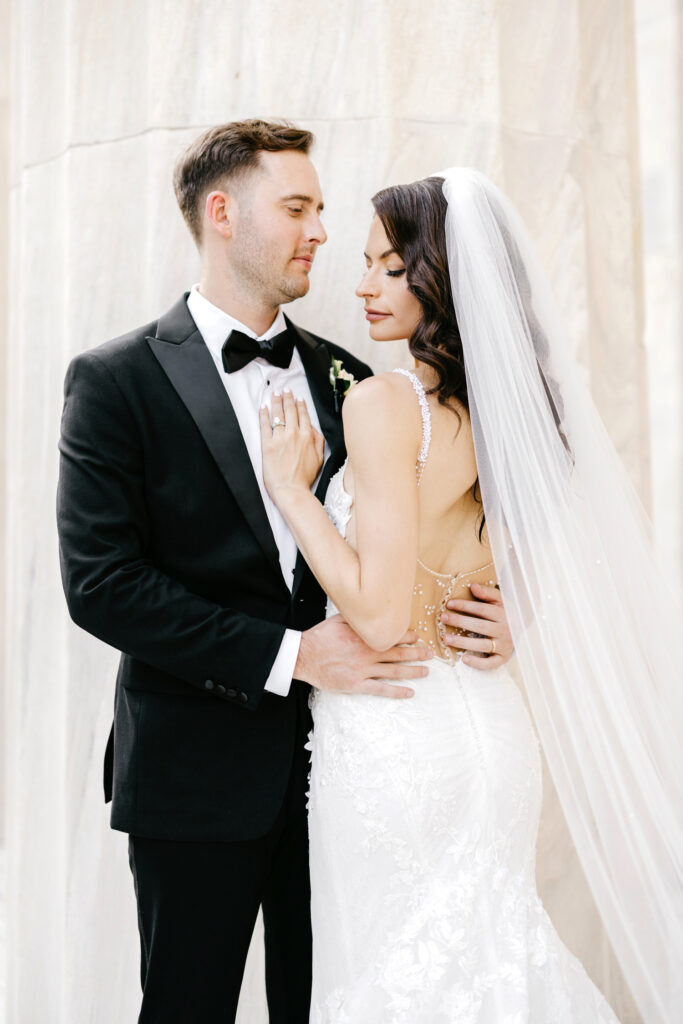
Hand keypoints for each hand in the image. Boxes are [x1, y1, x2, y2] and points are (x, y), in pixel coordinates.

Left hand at [259, 390, 324, 501]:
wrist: (291, 490)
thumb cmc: (304, 478)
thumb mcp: (320, 458)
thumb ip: (318, 441)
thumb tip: (314, 429)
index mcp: (307, 436)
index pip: (303, 415)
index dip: (300, 405)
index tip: (298, 398)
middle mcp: (294, 434)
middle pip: (290, 411)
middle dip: (287, 398)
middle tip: (285, 390)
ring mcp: (279, 438)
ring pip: (278, 414)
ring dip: (276, 402)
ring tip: (275, 394)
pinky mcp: (267, 444)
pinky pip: (265, 425)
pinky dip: (264, 414)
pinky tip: (264, 407)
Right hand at [294, 614, 433, 698]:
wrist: (303, 655)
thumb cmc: (320, 637)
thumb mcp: (339, 619)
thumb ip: (356, 617)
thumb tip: (369, 609)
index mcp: (365, 636)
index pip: (392, 636)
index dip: (407, 636)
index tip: (417, 636)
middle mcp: (368, 652)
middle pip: (398, 653)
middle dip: (417, 653)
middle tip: (430, 654)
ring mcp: (363, 669)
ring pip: (394, 671)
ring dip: (412, 671)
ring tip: (426, 671)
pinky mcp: (356, 684)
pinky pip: (381, 689)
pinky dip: (396, 691)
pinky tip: (409, 692)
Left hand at [440, 582, 513, 669]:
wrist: (521, 629)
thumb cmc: (504, 613)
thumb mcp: (500, 600)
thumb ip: (487, 593)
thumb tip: (472, 586)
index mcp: (503, 614)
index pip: (482, 609)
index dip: (465, 606)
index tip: (449, 604)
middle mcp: (505, 630)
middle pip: (480, 626)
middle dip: (460, 621)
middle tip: (443, 618)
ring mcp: (504, 645)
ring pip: (482, 645)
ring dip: (463, 642)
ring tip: (446, 638)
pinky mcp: (502, 657)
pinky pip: (490, 663)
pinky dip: (478, 662)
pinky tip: (464, 659)